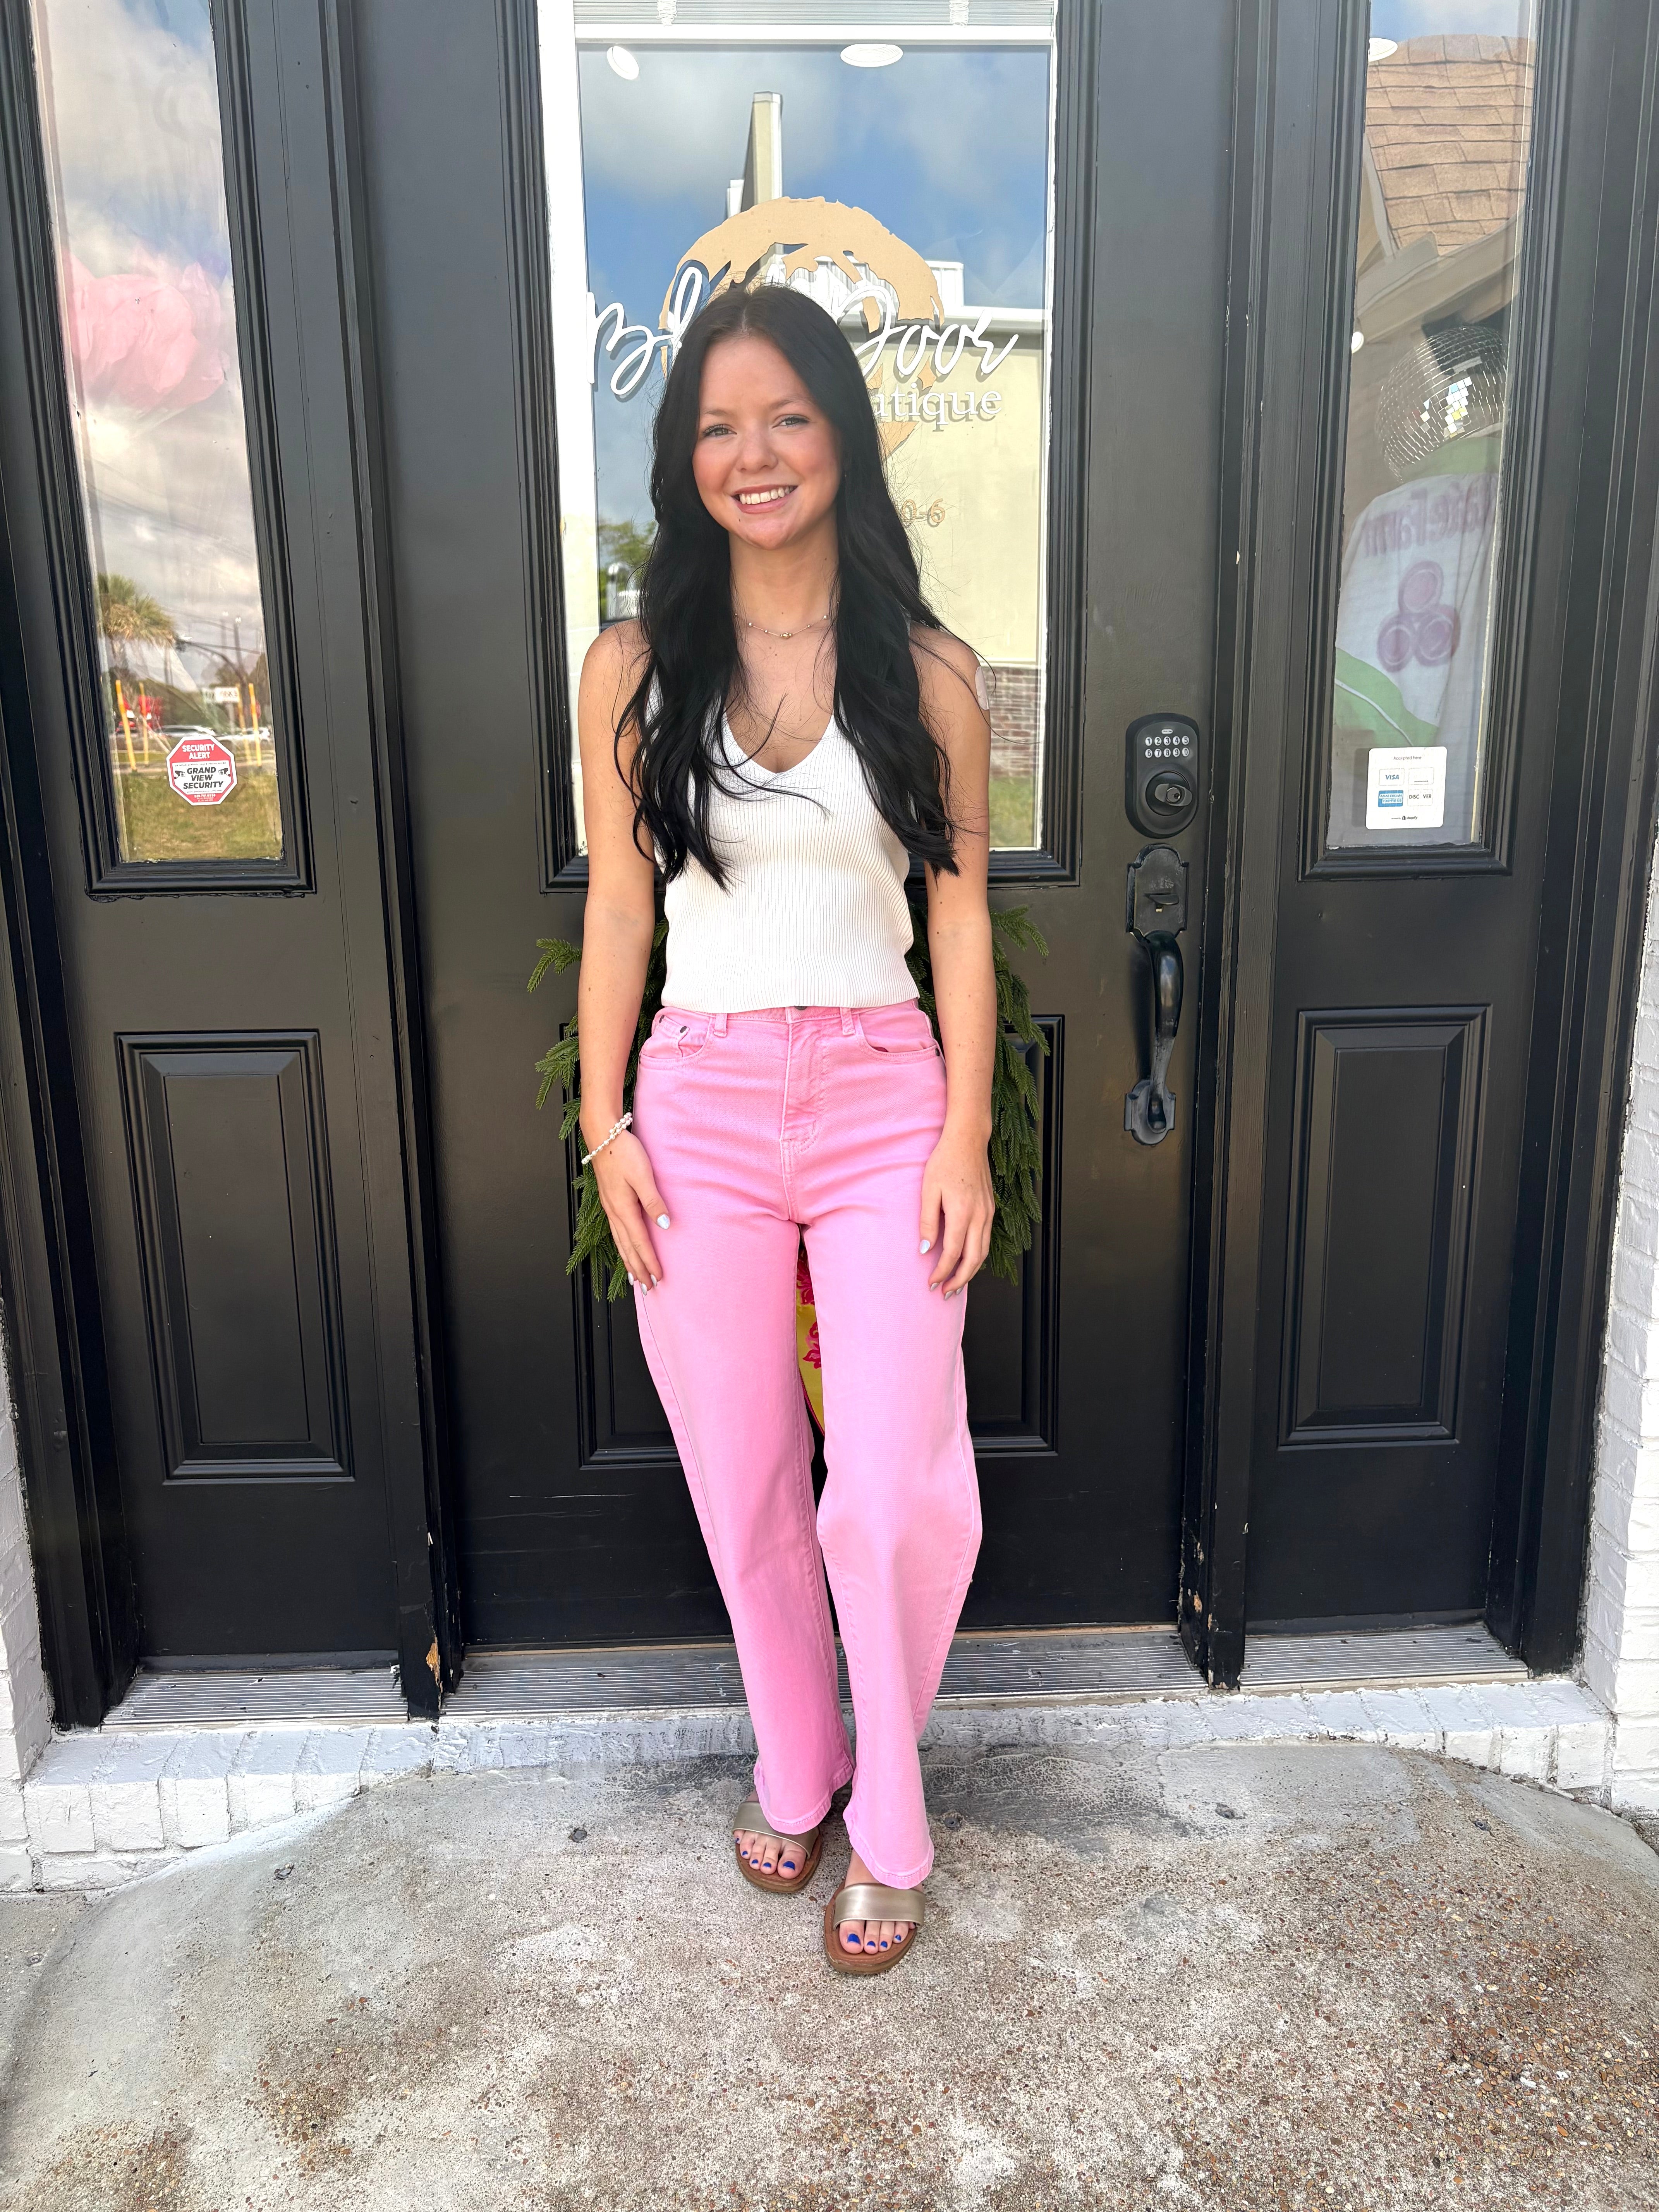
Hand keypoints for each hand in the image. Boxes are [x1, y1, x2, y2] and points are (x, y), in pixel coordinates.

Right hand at [589, 1129, 669, 1287]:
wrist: (602, 1135)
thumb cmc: (624, 1152)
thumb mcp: (643, 1175)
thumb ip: (653, 1201)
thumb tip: (664, 1225)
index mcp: (624, 1208)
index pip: (640, 1243)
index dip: (650, 1262)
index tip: (659, 1278)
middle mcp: (614, 1212)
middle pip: (628, 1248)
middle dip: (638, 1269)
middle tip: (648, 1288)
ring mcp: (610, 1207)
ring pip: (620, 1242)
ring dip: (629, 1261)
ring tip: (635, 1278)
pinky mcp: (609, 1201)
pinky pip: (616, 1232)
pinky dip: (621, 1246)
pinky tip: (624, 1249)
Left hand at [919, 1124, 994, 1294]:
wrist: (968, 1140)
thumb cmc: (945, 1161)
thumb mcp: (928, 1190)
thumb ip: (927, 1222)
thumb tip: (924, 1249)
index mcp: (962, 1213)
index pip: (952, 1253)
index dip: (941, 1272)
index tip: (931, 1284)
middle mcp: (980, 1216)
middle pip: (973, 1259)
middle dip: (960, 1280)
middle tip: (945, 1293)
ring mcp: (988, 1213)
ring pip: (984, 1252)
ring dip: (971, 1271)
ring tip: (956, 1284)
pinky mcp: (991, 1209)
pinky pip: (986, 1239)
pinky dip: (978, 1256)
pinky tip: (967, 1260)